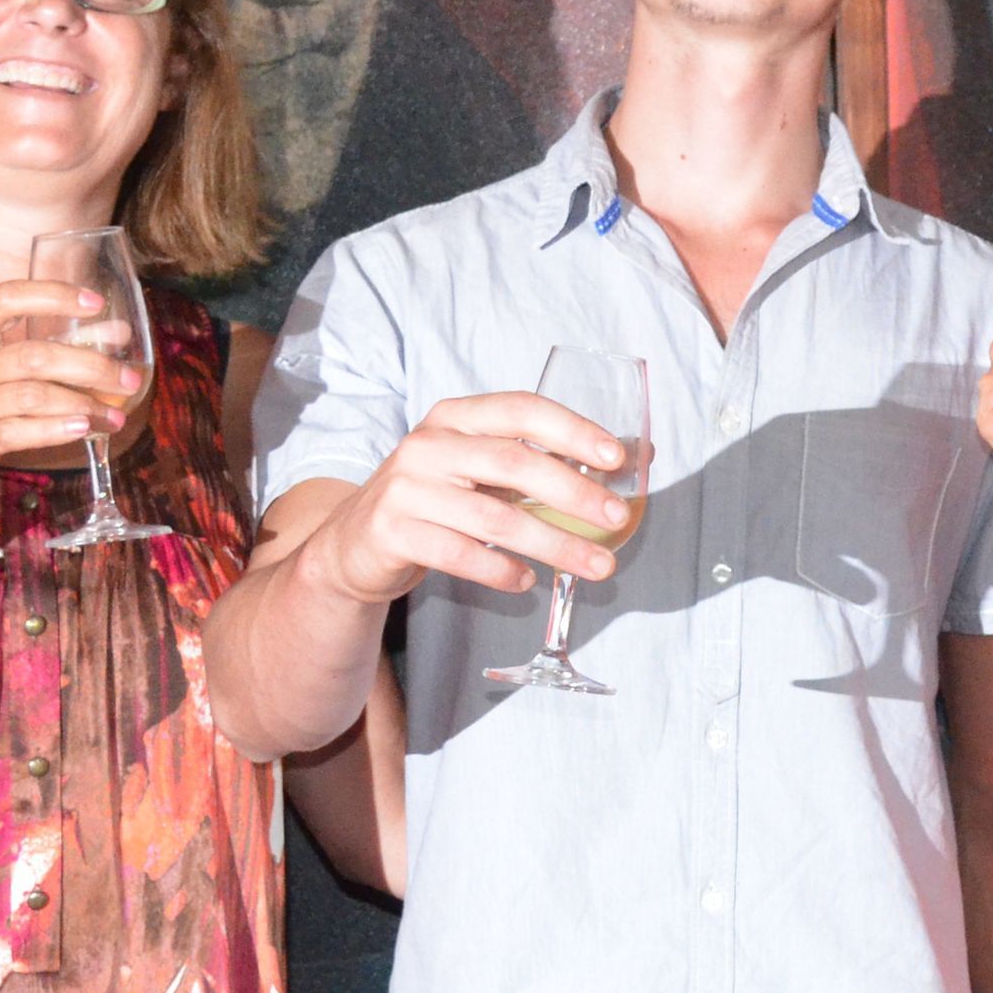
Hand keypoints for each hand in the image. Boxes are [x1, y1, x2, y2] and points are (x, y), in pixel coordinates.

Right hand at [0, 272, 140, 509]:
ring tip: (115, 415)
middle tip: (129, 377)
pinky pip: (17, 432)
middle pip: (34, 354)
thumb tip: (115, 332)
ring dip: (83, 404)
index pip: (6, 298)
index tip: (95, 302)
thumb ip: (44, 348)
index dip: (52, 295)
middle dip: (90, 365)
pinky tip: (83, 430)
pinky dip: (54, 430)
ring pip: (32, 395)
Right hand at [296, 393, 636, 605]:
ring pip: (494, 518)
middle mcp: (428, 444)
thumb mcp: (480, 469)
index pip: (521, 409)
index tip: (616, 458)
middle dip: (573, 493)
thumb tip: (637, 456)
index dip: (572, 430)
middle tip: (617, 519)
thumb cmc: (436, 502)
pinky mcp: (393, 531)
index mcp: (455, 416)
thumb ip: (543, 461)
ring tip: (596, 566)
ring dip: (553, 544)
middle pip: (513, 464)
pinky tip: (527, 582)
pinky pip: (459, 554)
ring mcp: (406, 488)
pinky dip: (499, 571)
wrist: (355, 544)